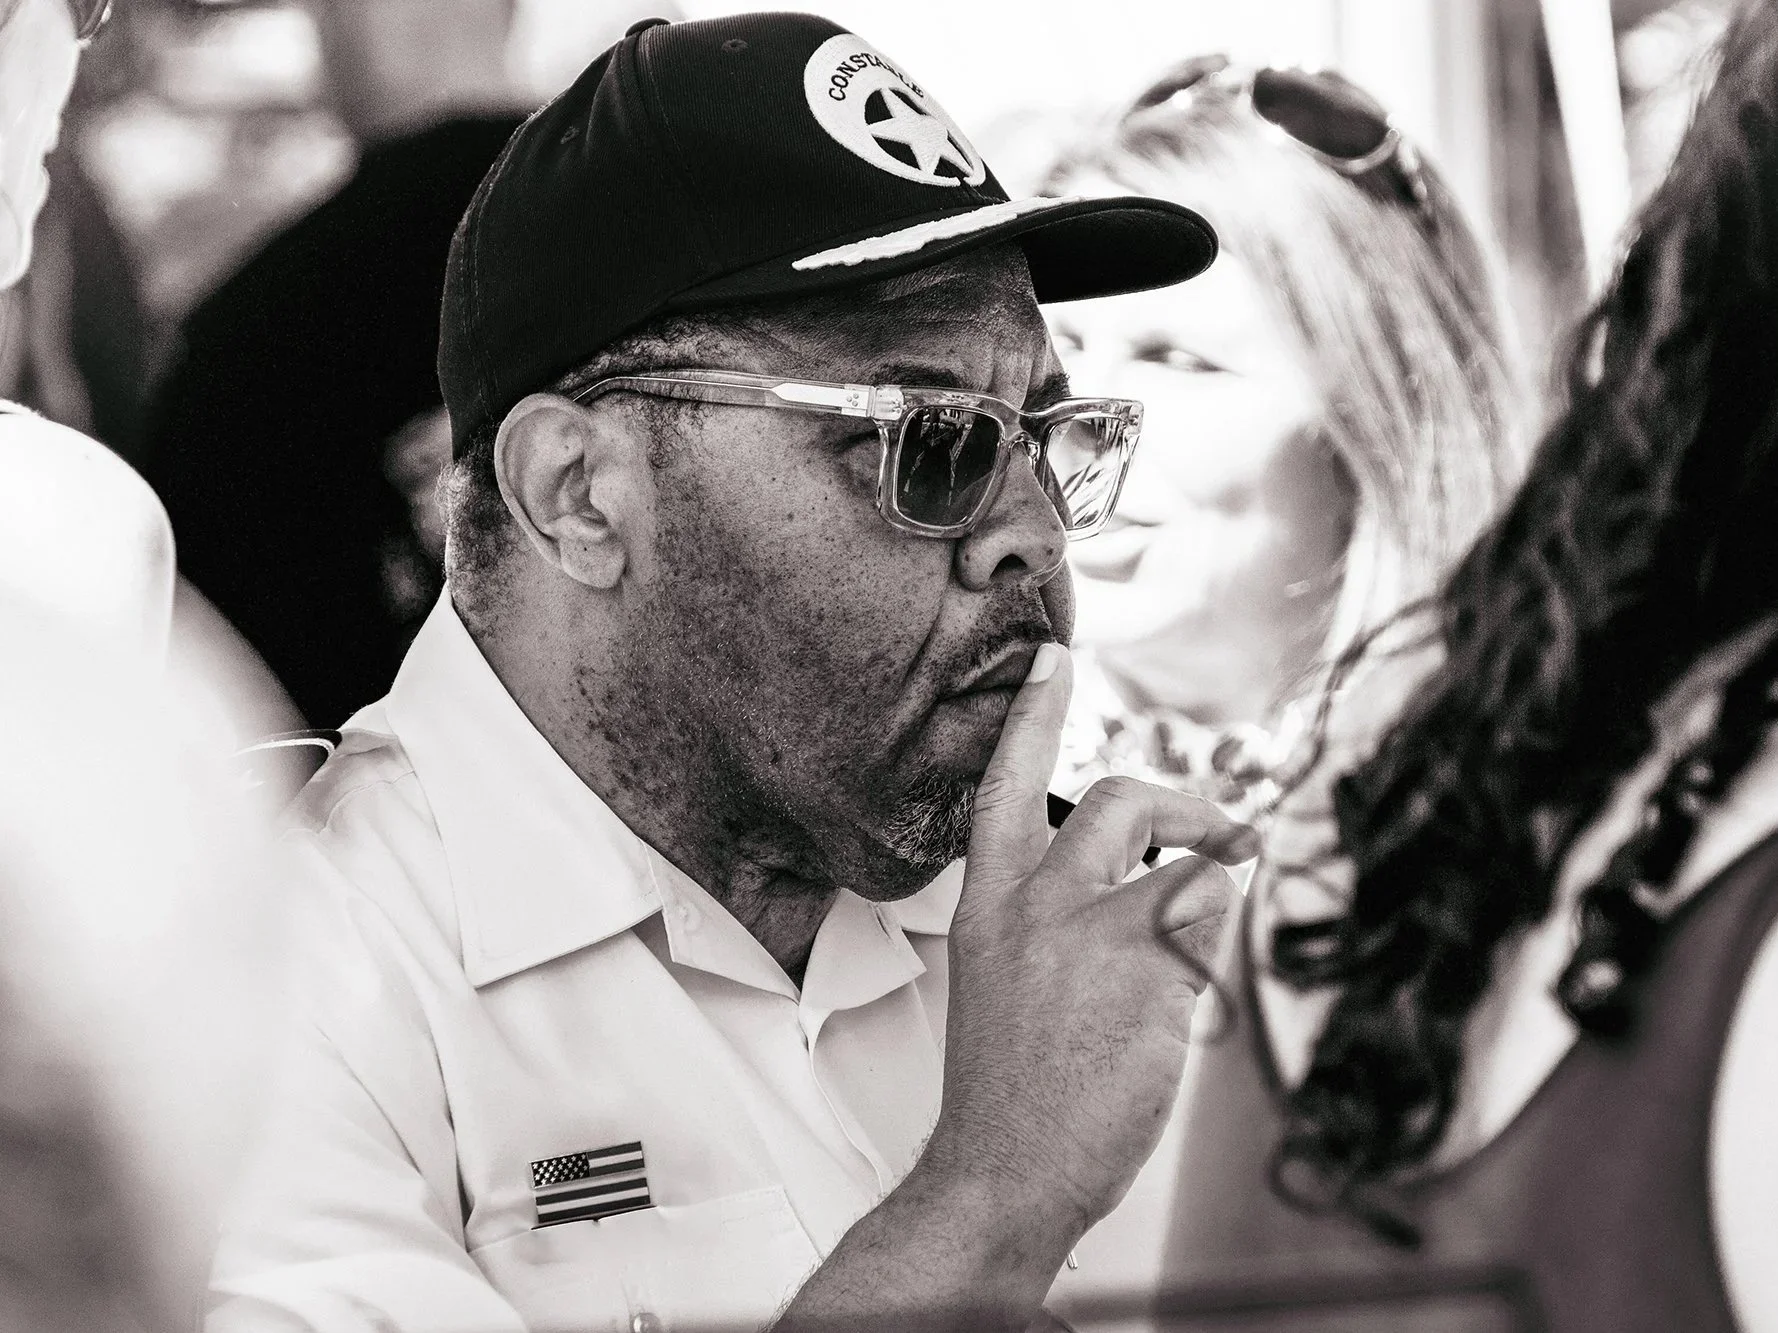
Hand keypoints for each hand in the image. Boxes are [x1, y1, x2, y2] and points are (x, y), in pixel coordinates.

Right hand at [927, 644, 1255, 1233]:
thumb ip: (1051, 923)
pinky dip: (1213, 967)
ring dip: (1211, 905)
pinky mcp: (1148, 968)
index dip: (1036, 715)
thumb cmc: (1009, 1093)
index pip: (1006, 783)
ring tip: (1197, 958)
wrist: (1003, 1171)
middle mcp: (1037, 903)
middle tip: (1216, 837)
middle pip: (1124, 801)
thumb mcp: (1005, 982)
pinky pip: (1213, 933)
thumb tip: (1131, 890)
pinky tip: (1179, 1015)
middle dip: (1187, 808)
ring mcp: (1091, 931)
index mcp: (991, 903)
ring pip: (1191, 867)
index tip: (1053, 660)